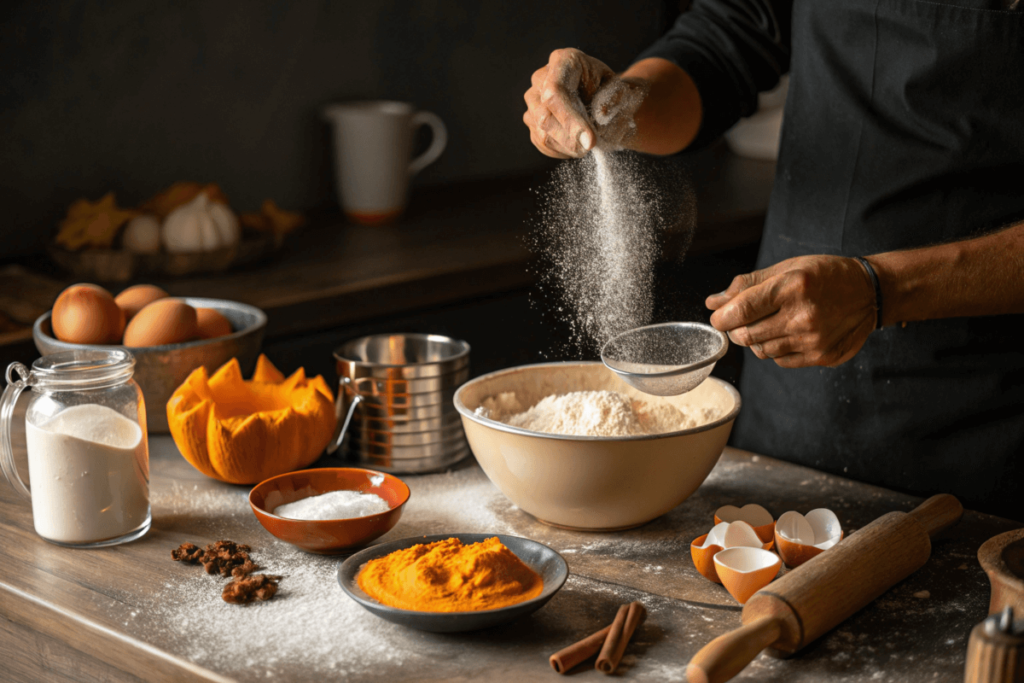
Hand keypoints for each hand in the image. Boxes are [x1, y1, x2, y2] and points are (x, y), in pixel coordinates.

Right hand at [523, 49, 615, 158]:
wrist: (599, 96)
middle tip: (591, 146)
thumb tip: (600, 115)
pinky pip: (541, 142)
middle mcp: (541, 78)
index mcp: (563, 61)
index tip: (590, 141)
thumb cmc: (608, 90)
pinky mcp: (530, 118)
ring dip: (568, 146)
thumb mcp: (618, 89)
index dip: (570, 119)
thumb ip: (613, 100)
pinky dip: (561, 150)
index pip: (556, 91)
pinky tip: (576, 145)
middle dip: (570, 138)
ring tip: (586, 144)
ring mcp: (532, 99)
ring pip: (542, 133)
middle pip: (545, 116)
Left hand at [705, 255, 877, 367]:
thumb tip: (713, 302)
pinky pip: (780, 361)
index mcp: (792, 287)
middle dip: (736, 329)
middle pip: (746, 334)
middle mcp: (802, 316)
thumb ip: (747, 285)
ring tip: (772, 323)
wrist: (870, 292)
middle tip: (744, 319)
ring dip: (756, 340)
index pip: (741, 310)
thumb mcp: (787, 268)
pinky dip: (775, 350)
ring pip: (761, 351)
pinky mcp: (820, 356)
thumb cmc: (824, 275)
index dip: (722, 318)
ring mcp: (812, 339)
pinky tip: (788, 334)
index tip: (719, 317)